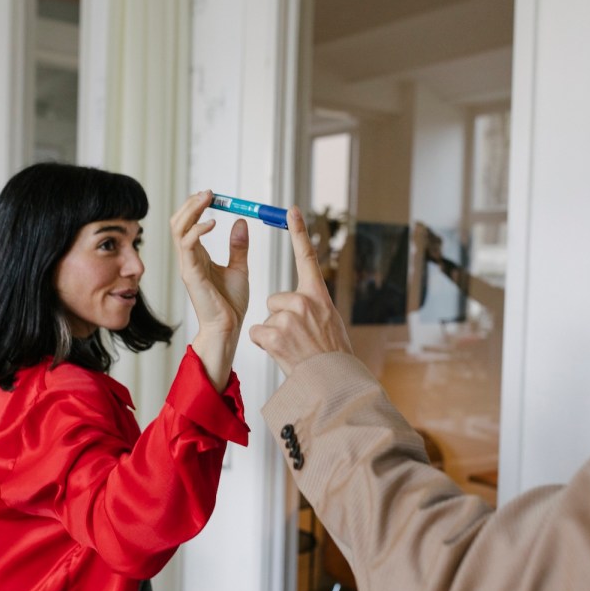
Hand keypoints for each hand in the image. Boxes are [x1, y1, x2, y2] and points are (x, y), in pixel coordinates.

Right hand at [170, 190, 248, 390]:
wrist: (228, 328)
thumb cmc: (231, 303)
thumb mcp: (239, 268)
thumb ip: (238, 246)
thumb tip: (240, 221)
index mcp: (198, 256)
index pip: (190, 223)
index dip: (197, 206)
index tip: (213, 195)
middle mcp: (189, 258)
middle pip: (179, 221)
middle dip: (192, 203)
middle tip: (209, 192)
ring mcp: (187, 265)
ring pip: (179, 228)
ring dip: (192, 210)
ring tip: (208, 198)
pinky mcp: (191, 273)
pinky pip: (188, 245)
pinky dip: (198, 230)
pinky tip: (213, 224)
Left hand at [249, 206, 351, 375]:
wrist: (331, 381)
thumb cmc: (331, 354)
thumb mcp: (328, 321)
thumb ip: (312, 306)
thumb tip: (294, 303)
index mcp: (318, 294)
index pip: (307, 256)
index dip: (299, 232)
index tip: (292, 209)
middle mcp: (304, 301)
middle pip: (274, 299)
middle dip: (278, 317)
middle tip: (296, 337)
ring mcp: (288, 317)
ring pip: (267, 318)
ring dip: (273, 334)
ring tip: (292, 348)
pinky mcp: (274, 334)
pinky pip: (258, 333)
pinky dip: (265, 345)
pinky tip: (281, 353)